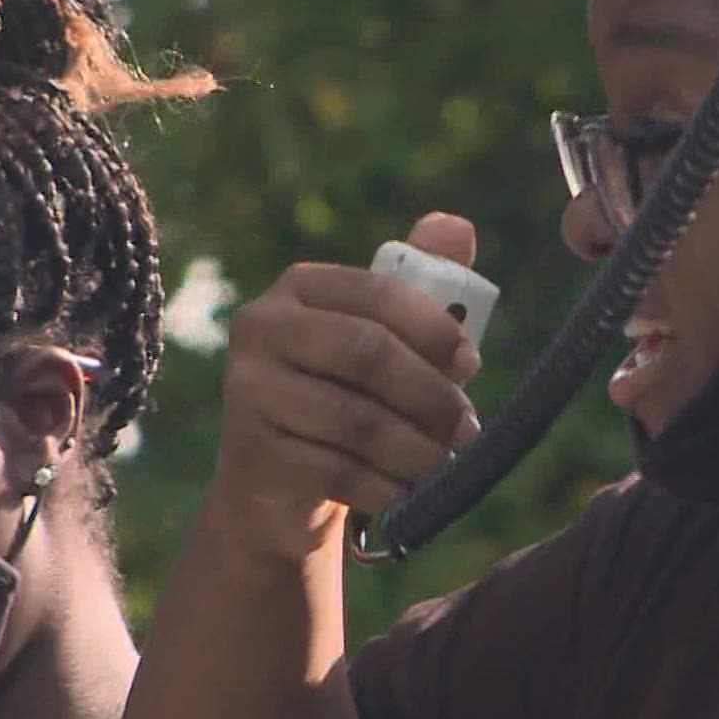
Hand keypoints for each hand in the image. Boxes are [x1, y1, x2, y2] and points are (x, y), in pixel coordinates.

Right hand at [209, 213, 482, 561]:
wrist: (277, 486)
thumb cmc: (345, 397)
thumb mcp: (384, 339)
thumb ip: (422, 284)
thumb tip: (456, 225)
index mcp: (299, 288)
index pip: (378, 292)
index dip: (434, 327)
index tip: (471, 363)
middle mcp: (261, 327)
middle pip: (367, 352)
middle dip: (431, 394)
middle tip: (467, 427)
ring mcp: (247, 390)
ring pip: (357, 419)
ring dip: (417, 449)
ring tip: (443, 465)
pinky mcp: (251, 453)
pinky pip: (338, 470)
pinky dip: (385, 486)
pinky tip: (405, 493)